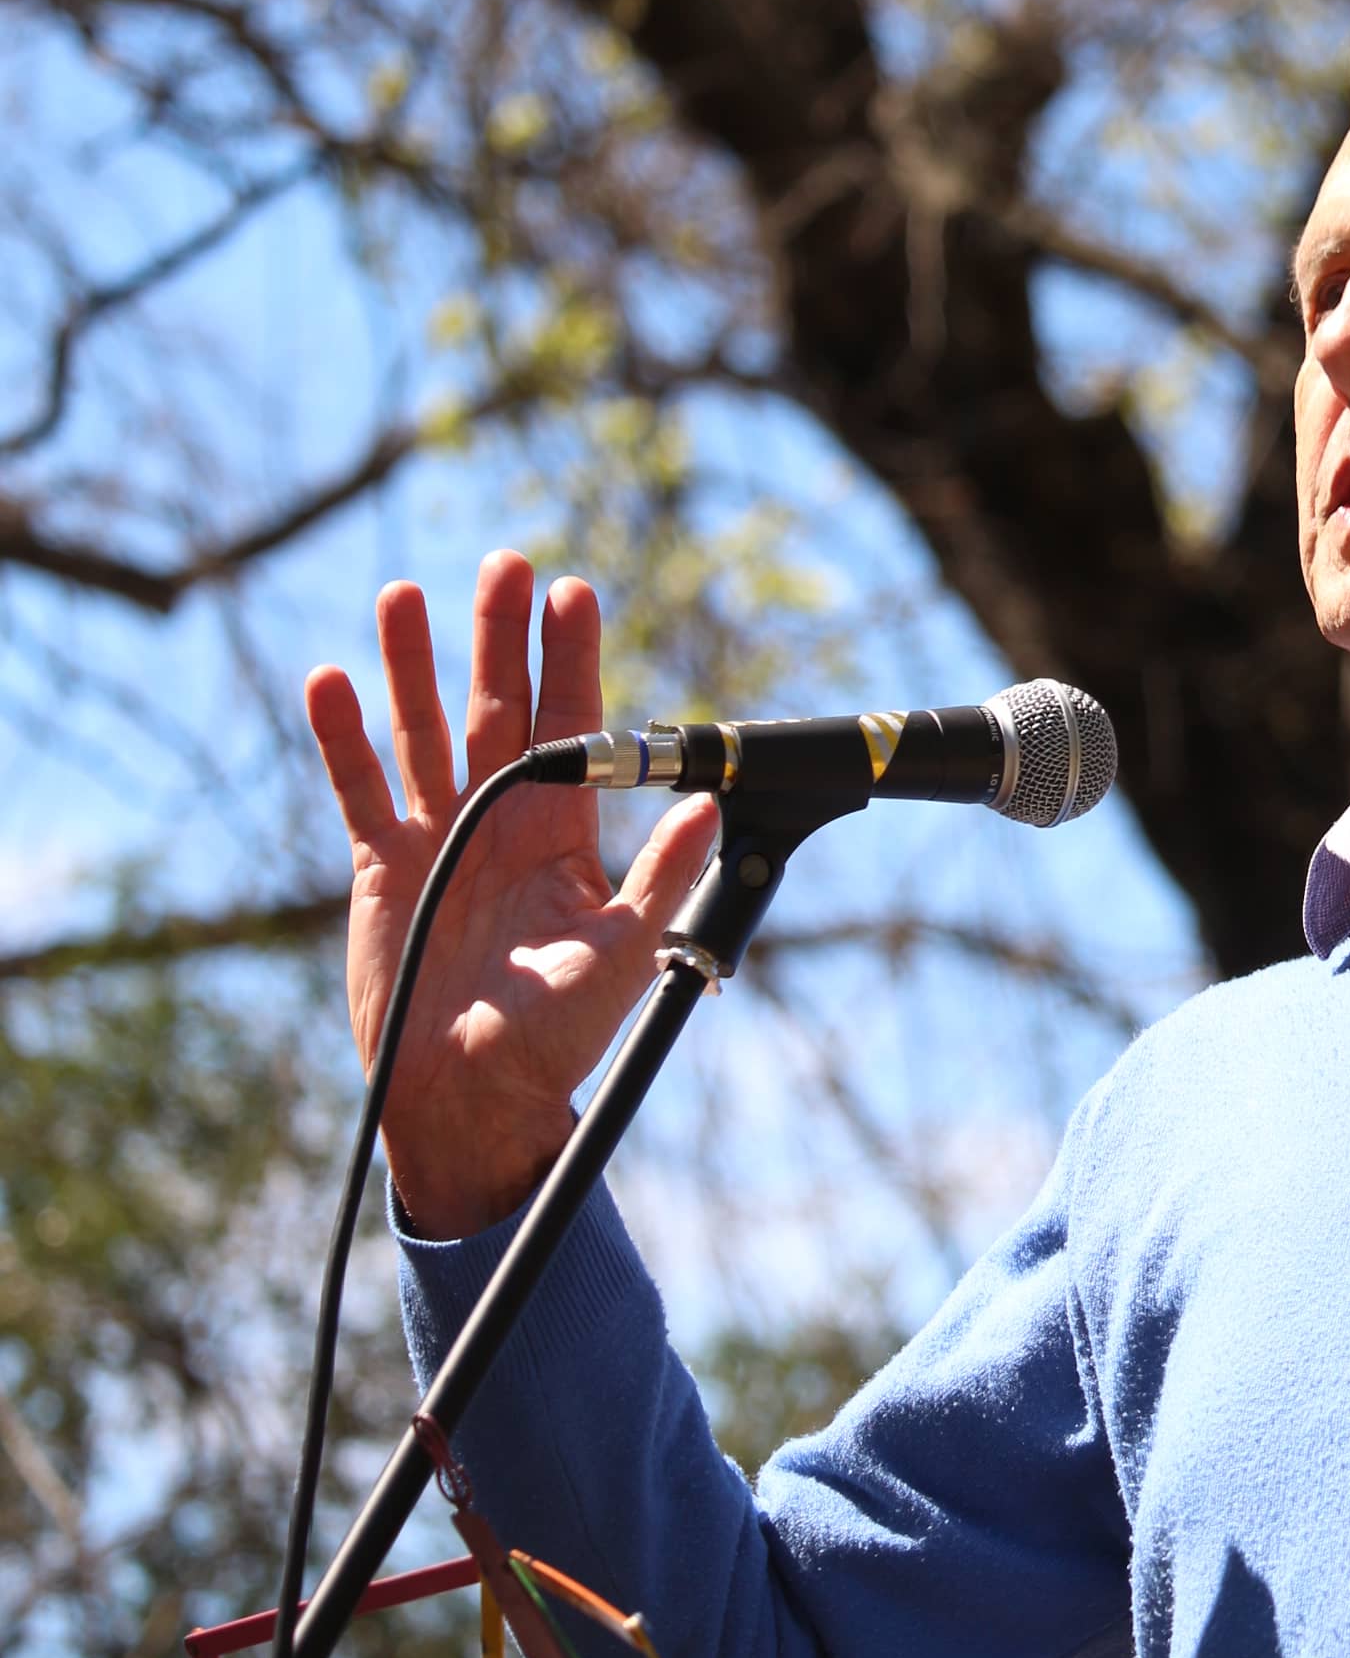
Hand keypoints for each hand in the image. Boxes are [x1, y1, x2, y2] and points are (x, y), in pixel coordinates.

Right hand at [305, 551, 719, 1236]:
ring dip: (413, 666)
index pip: (572, 727)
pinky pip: (360, 788)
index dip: (571, 660)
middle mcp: (502, 820)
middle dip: (500, 637)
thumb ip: (661, 879)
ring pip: (424, 731)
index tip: (573, 591)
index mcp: (564, 834)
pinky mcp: (382, 865)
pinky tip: (330, 680)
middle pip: (499, 708)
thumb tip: (711, 806)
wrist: (472, 1096)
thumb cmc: (558, 1035)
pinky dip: (343, 738)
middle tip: (504, 561)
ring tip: (405, 594)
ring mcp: (439, 837)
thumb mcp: (623, 956)